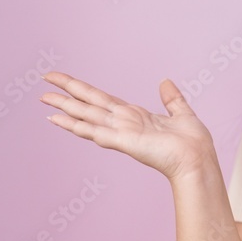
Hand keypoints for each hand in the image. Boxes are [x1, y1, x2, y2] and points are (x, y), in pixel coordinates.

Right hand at [39, 71, 216, 181]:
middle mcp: (123, 122)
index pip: (102, 98)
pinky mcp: (123, 141)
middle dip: (66, 91)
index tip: (65, 80)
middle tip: (44, 81)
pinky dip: (74, 125)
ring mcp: (121, 132)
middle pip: (88, 103)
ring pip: (86, 115)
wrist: (198, 160)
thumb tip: (165, 82)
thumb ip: (171, 98)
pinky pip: (93, 132)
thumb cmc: (192, 143)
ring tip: (43, 98)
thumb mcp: (181, 113)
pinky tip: (57, 119)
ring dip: (64, 106)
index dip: (83, 89)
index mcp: (135, 115)